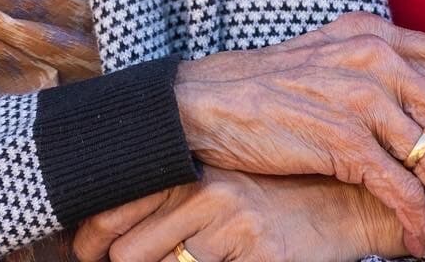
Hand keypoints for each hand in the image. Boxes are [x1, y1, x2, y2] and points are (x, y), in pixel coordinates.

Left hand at [72, 166, 404, 261]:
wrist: (341, 199)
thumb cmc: (265, 197)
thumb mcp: (210, 186)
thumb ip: (164, 202)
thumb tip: (99, 236)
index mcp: (180, 170)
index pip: (109, 211)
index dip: (87, 242)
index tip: (83, 253)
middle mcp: (200, 192)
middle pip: (129, 251)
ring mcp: (232, 225)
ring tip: (186, 256)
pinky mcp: (261, 255)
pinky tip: (228, 259)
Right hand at [173, 12, 424, 261]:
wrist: (206, 103)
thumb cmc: (268, 90)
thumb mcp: (330, 63)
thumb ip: (382, 76)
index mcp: (371, 35)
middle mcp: (370, 57)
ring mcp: (356, 95)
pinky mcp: (340, 136)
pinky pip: (402, 188)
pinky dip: (419, 221)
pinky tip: (417, 237)